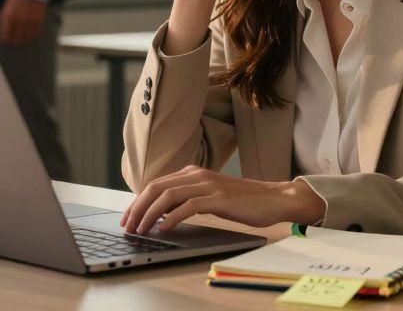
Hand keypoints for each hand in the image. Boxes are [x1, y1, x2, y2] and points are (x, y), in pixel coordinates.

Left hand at [0, 0, 46, 45]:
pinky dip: (33, 35)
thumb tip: (4, 32)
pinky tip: (31, 34)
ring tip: (23, 40)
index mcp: (8, 17)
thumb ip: (5, 20)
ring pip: (26, 37)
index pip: (6, 34)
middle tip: (14, 42)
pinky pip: (35, 33)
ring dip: (24, 39)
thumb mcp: (7, 8)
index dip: (6, 40)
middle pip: (16, 38)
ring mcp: (29, 21)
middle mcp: (18, 21)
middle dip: (14, 41)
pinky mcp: (38, 20)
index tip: (6, 41)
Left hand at [119, 166, 324, 234]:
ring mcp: (208, 185)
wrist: (274, 198)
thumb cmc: (243, 201)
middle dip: (137, 207)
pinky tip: (164, 228)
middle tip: (128, 226)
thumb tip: (161, 211)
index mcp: (193, 173)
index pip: (156, 184)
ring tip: (141, 229)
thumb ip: (188, 198)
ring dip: (149, 214)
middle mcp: (197, 175)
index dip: (137, 201)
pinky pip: (189, 206)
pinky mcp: (219, 198)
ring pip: (168, 196)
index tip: (127, 217)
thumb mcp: (210, 196)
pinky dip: (172, 217)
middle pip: (156, 188)